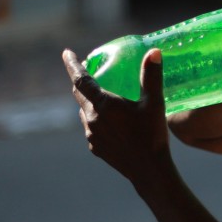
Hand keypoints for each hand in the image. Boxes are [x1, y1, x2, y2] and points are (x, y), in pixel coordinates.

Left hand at [63, 48, 173, 184]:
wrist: (148, 170)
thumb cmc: (152, 135)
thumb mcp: (154, 103)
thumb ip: (151, 76)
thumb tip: (153, 52)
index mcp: (103, 105)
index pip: (80, 79)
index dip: (72, 64)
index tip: (66, 52)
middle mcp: (91, 119)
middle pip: (79, 94)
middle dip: (81, 81)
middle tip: (88, 70)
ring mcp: (91, 135)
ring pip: (84, 112)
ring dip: (89, 102)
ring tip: (102, 97)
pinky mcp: (95, 148)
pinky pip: (91, 128)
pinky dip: (96, 119)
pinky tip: (110, 122)